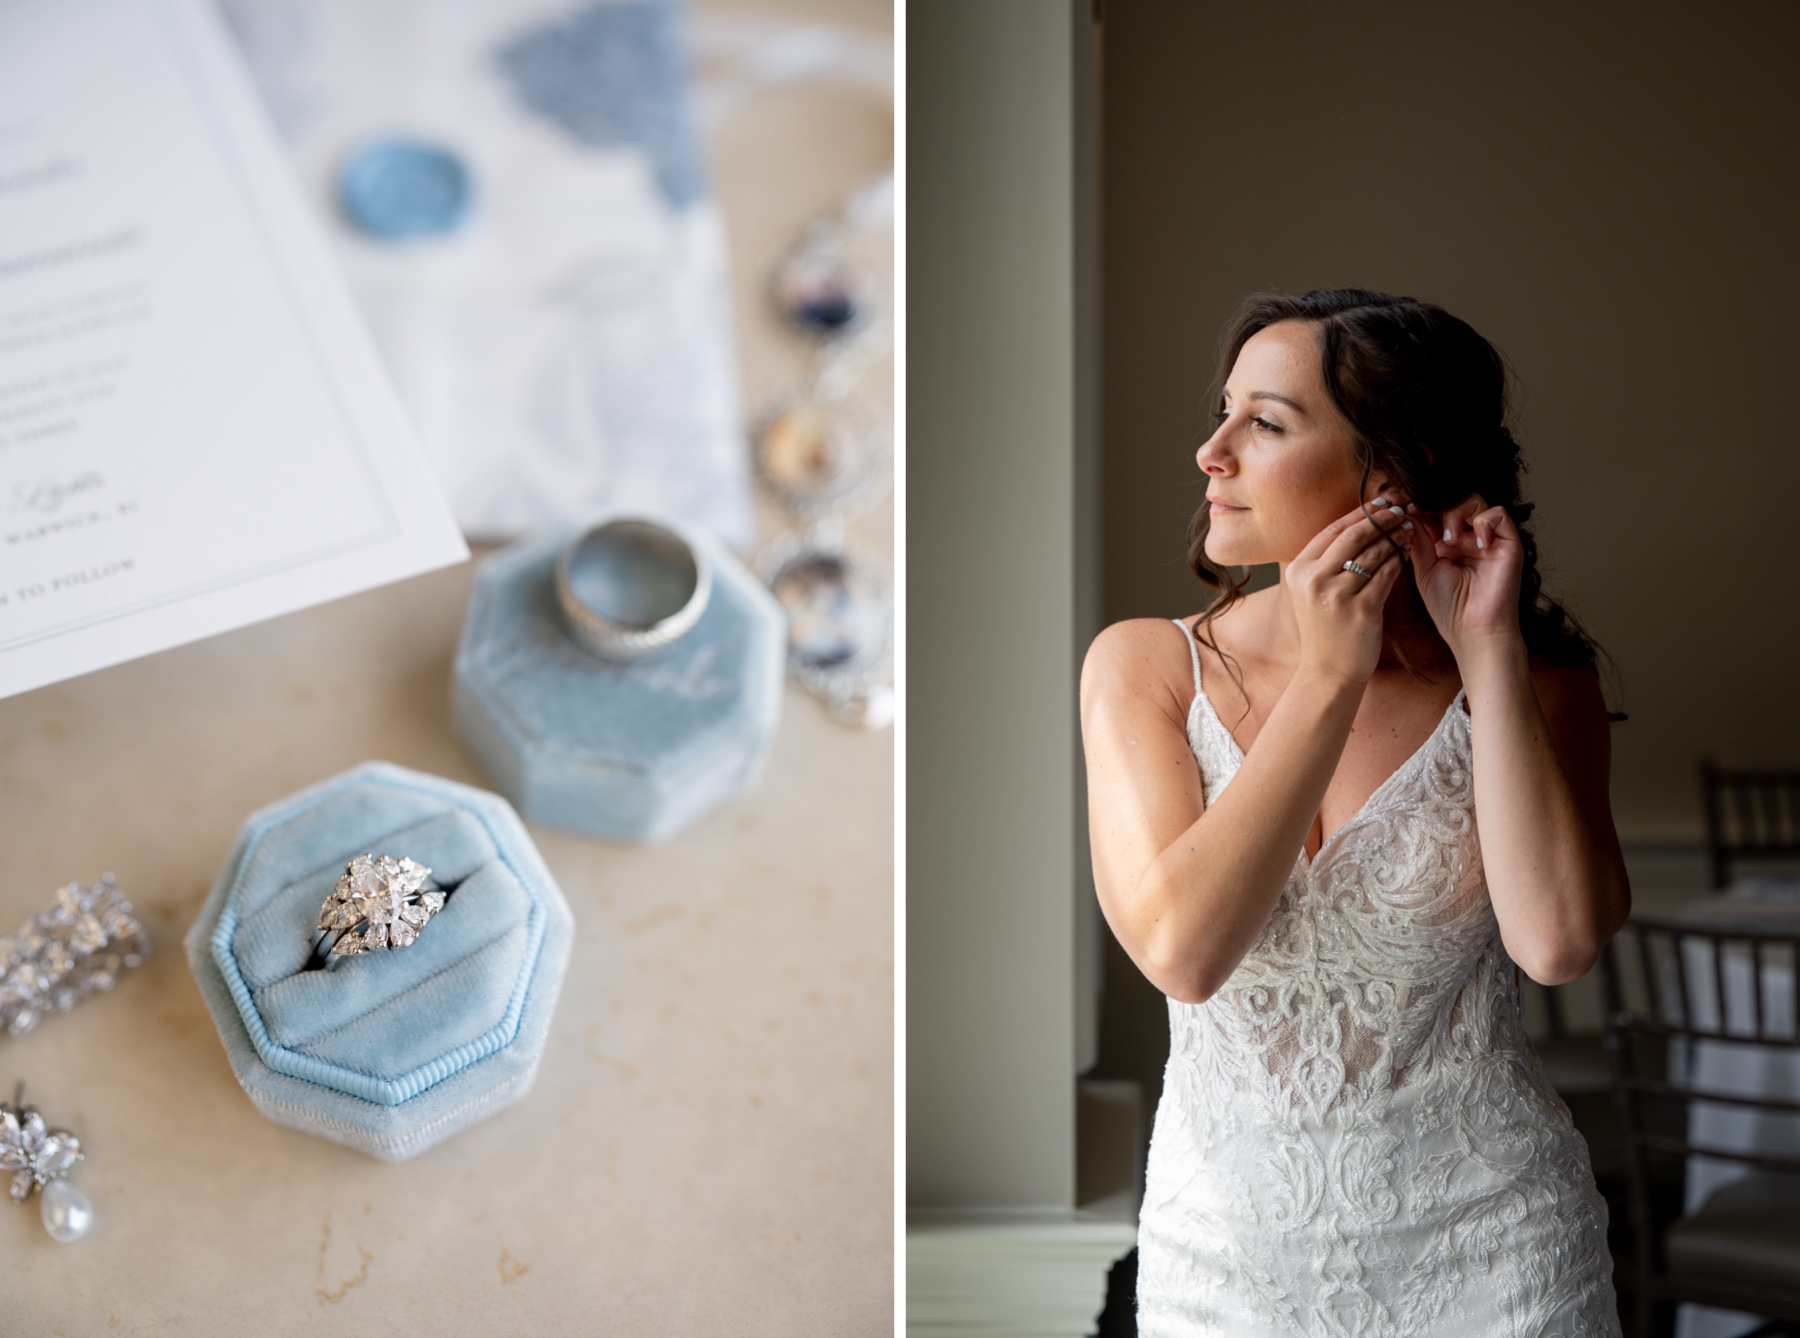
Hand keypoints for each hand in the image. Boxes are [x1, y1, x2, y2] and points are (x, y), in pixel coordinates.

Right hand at [1284, 498, 1413, 686]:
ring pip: (1374, 552)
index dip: (1360, 512)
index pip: (1332, 530)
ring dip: (1395, 536)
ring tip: (1409, 527)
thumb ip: (1326, 561)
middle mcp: (1314, 579)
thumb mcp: (1312, 592)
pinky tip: (1409, 552)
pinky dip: (1400, 560)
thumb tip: (1356, 523)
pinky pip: (1387, 574)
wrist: (1328, 671)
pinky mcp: (1361, 609)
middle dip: (1382, 518)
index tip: (1380, 501)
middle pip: (1354, 535)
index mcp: (1299, 570)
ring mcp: (1337, 595)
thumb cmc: (1325, 629)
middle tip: (1401, 508)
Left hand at [1406, 494, 1525, 662]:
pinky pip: (1498, 513)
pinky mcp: (1509, 542)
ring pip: (1473, 501)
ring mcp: (1488, 538)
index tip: (1400, 505)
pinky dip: (1483, 523)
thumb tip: (1408, 512)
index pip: (1433, 512)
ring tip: (1449, 544)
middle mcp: (1467, 537)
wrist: (1473, 630)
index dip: (1417, 506)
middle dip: (1433, 507)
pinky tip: (1476, 546)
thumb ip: (1418, 539)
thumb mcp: (1424, 569)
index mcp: (1446, 543)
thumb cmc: (1450, 608)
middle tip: (1420, 519)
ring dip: (1456, 515)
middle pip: (1452, 501)